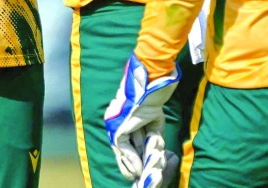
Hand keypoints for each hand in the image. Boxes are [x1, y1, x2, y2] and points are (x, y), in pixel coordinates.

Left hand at [105, 53, 180, 184]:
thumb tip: (152, 157)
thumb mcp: (153, 126)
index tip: (143, 169)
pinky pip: (123, 150)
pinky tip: (139, 169)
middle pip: (124, 151)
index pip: (127, 144)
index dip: (135, 157)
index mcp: (122, 122)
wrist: (149, 91)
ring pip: (123, 153)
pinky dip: (132, 160)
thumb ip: (150, 141)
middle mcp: (115, 126)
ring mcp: (114, 128)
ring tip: (141, 177)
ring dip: (134, 166)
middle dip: (135, 164)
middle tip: (141, 177)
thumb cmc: (152, 104)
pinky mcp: (117, 130)